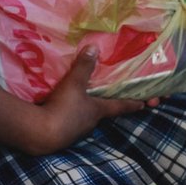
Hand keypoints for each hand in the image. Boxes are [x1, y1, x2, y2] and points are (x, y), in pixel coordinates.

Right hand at [33, 50, 152, 153]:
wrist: (41, 133)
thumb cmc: (63, 108)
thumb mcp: (74, 83)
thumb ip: (83, 66)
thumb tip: (94, 47)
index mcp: (98, 110)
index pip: (119, 105)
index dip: (131, 103)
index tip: (143, 104)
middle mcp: (91, 123)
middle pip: (101, 113)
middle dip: (103, 106)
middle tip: (103, 98)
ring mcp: (77, 132)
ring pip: (84, 119)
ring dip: (82, 112)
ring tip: (76, 102)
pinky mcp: (63, 137)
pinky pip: (69, 124)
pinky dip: (67, 117)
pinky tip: (59, 112)